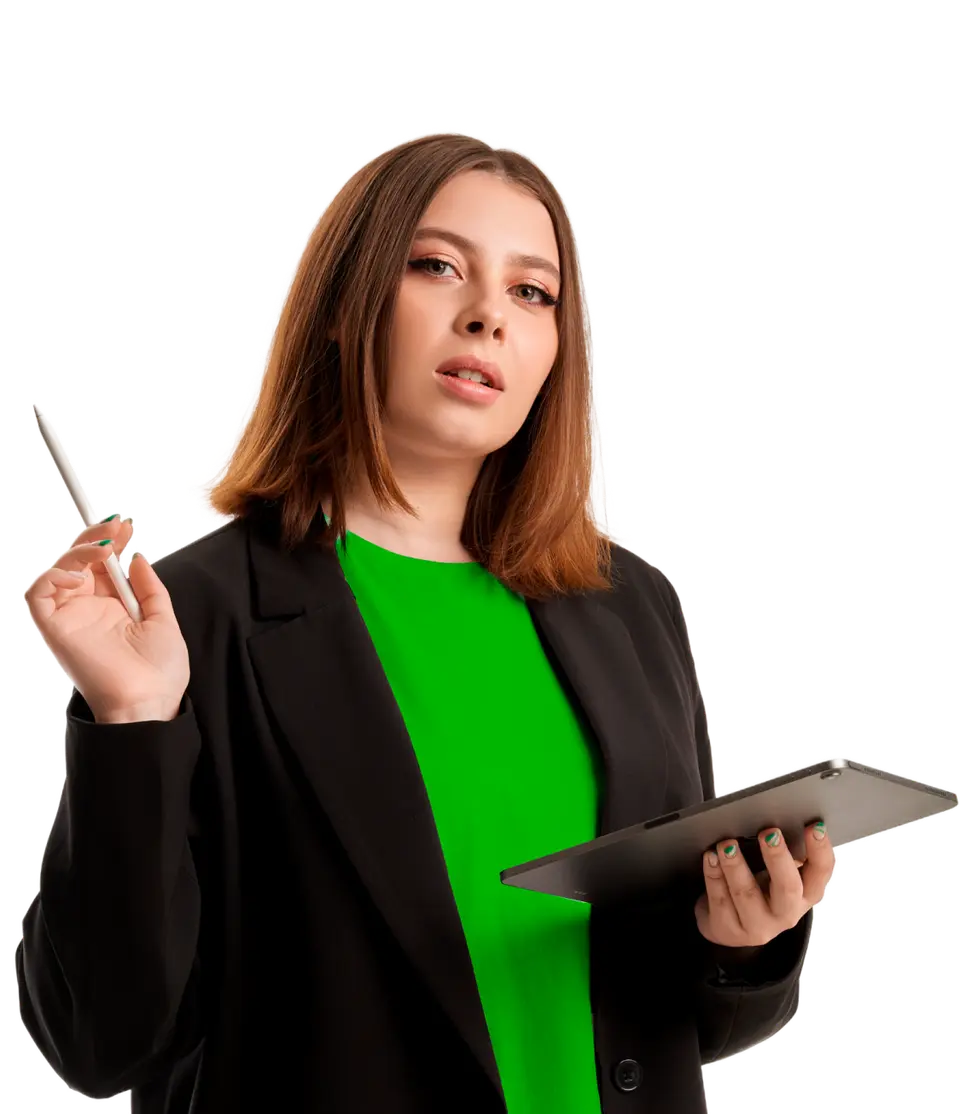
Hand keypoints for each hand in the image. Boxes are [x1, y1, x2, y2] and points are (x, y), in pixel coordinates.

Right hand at [23, 514, 189, 721]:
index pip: (102, 565)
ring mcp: (71, 618)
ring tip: (104, 548)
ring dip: (78, 552)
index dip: (110, 541)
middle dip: (95, 538)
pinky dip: (54, 577)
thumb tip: (138, 557)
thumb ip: (149, 587)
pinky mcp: (55, 629)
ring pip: (59, 571)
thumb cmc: (159, 673)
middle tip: (116, 527)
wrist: (149, 702)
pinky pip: (39, 595)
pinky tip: (80, 576)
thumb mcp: (163, 620)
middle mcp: (89, 610)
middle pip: (78, 562)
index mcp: (114, 607)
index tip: (126, 525)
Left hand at [694, 823, 835, 947]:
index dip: (821, 850)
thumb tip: (776, 821)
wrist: (728, 925)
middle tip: (768, 832)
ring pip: (746, 894)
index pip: (820, 873)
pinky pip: (720, 900)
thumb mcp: (775, 875)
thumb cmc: (756, 889)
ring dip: (736, 865)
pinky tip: (710, 857)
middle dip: (778, 857)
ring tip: (726, 844)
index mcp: (804, 894)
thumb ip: (782, 854)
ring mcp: (758, 926)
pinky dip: (714, 875)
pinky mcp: (729, 930)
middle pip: (787, 887)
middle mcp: (786, 913)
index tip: (815, 826)